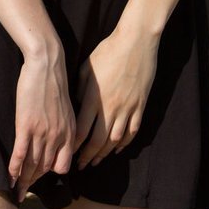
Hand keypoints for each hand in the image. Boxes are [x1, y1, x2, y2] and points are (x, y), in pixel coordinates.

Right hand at [9, 44, 74, 200]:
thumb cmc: (55, 84)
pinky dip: (15, 168)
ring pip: (32, 164)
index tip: (38, 179)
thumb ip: (65, 128)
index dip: (48, 175)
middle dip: (32, 183)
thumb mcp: (67, 109)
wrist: (47, 65)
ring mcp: (42, 132)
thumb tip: (58, 141)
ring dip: (23, 181)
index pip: (60, 165)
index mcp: (69, 133)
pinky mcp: (26, 125)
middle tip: (22, 194)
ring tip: (15, 191)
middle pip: (44, 169)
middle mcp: (57, 137)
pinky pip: (21, 153)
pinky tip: (9, 177)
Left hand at [73, 27, 158, 167]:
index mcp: (94, 98)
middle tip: (81, 166)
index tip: (68, 154)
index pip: (81, 130)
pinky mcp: (140, 105)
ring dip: (105, 153)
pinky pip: (132, 130)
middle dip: (88, 156)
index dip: (74, 145)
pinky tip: (117, 149)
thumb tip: (75, 106)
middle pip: (98, 140)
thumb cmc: (108, 51)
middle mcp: (110, 107)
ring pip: (115, 139)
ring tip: (96, 161)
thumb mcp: (87, 68)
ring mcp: (127, 108)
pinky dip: (124, 143)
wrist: (136, 42)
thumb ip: (80, 89)